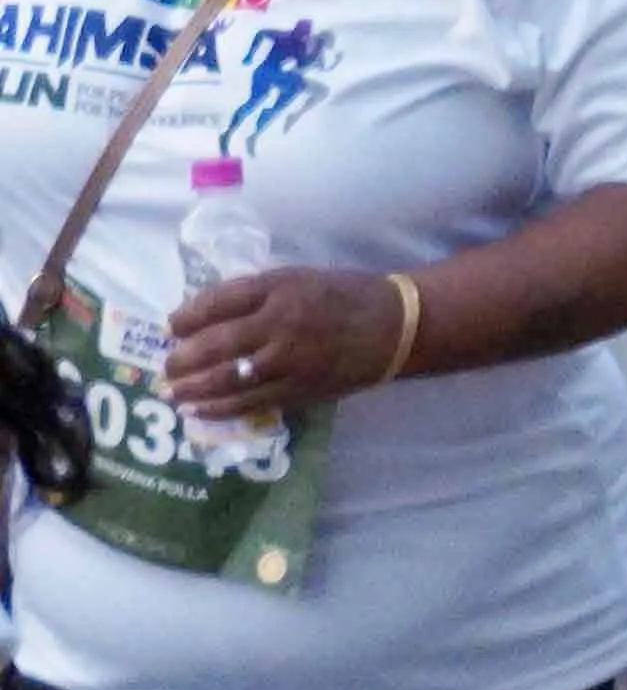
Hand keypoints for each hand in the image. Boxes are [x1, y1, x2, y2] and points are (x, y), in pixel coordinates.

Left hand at [163, 267, 411, 413]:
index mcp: (281, 289)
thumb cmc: (346, 296)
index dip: (187, 316)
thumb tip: (209, 316)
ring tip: (172, 390)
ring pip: (226, 379)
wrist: (396, 327)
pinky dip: (218, 408)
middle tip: (168, 363)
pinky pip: (249, 403)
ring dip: (192, 387)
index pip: (218, 302)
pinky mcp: (298, 390)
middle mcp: (281, 324)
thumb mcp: (300, 279)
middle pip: (215, 344)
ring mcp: (289, 361)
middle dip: (182, 357)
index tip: (172, 325)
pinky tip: (198, 410)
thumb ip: (258, 295)